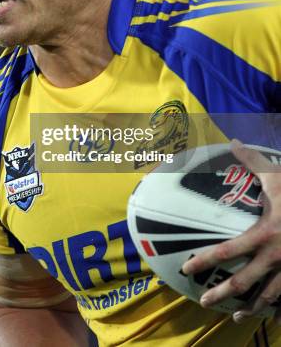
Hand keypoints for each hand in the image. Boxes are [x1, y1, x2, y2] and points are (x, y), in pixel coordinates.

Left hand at [181, 139, 280, 323]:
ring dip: (251, 308)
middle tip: (203, 301)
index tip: (187, 267)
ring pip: (268, 296)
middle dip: (222, 294)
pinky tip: (270, 314)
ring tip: (236, 316)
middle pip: (243, 282)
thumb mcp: (277, 177)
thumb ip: (253, 161)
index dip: (204, 260)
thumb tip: (233, 141)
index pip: (227, 251)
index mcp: (265, 234)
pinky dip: (278, 307)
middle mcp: (276, 256)